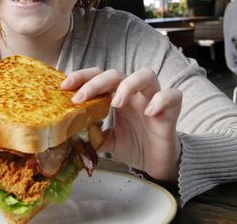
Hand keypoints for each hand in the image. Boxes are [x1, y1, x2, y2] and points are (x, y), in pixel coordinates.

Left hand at [61, 68, 181, 181]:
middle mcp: (134, 94)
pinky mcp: (171, 111)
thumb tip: (69, 136)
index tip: (64, 87)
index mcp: (117, 96)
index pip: (99, 76)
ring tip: (116, 103)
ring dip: (129, 85)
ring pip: (146, 75)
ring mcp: (153, 99)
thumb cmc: (135, 145)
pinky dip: (161, 100)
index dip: (82, 77)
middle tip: (80, 98)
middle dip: (96, 82)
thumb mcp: (108, 141)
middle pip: (117, 73)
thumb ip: (92, 136)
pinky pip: (172, 95)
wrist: (158, 162)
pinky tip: (150, 112)